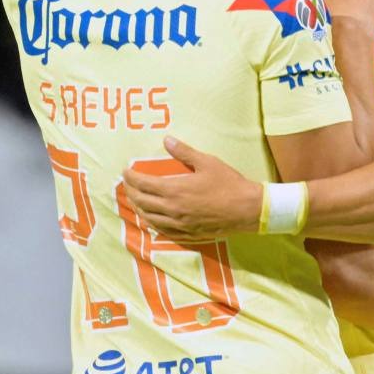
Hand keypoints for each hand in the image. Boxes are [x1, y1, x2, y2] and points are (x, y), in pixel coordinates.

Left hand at [120, 137, 260, 241]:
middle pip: (142, 202)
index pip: (143, 184)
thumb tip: (166, 140)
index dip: (131, 178)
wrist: (247, 209)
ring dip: (139, 208)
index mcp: (175, 190)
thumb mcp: (207, 162)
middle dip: (131, 192)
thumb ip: (184, 152)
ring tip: (135, 200)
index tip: (125, 172)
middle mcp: (173, 209)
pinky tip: (152, 219)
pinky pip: (162, 230)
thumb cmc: (229, 183)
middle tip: (127, 184)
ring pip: (149, 218)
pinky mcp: (187, 233)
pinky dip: (152, 223)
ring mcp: (179, 224)